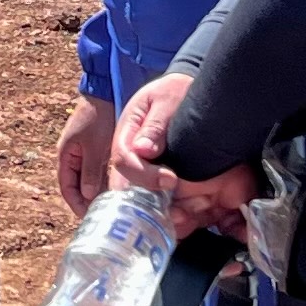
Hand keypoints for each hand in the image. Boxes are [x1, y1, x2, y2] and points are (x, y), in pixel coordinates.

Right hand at [56, 91, 115, 212]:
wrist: (106, 92)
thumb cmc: (97, 117)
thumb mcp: (94, 146)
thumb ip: (90, 171)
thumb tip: (87, 196)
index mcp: (66, 156)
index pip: (66, 188)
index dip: (76, 204)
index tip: (89, 217)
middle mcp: (74, 157)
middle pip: (78, 187)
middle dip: (89, 201)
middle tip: (104, 214)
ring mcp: (86, 153)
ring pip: (90, 180)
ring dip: (98, 192)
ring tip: (113, 205)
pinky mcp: (98, 150)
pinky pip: (99, 172)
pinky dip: (105, 181)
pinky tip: (118, 189)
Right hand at [110, 67, 256, 230]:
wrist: (182, 88)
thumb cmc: (174, 90)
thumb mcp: (166, 99)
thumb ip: (155, 125)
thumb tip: (142, 150)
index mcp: (126, 131)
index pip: (123, 159)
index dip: (144, 175)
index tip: (171, 180)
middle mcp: (128, 150)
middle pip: (124, 182)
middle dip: (147, 197)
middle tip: (176, 208)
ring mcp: (138, 162)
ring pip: (134, 191)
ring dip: (153, 206)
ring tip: (180, 217)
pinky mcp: (151, 170)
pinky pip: (149, 192)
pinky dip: (163, 205)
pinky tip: (181, 215)